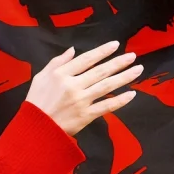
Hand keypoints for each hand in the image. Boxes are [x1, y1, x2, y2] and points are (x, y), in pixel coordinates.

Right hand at [25, 41, 142, 135]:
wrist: (35, 128)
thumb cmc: (37, 101)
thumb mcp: (41, 77)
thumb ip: (57, 62)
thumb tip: (73, 50)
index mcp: (61, 74)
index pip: (86, 59)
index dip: (102, 51)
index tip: (116, 45)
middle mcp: (73, 85)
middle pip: (100, 71)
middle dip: (118, 62)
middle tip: (133, 56)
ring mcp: (81, 101)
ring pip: (107, 86)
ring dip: (124, 77)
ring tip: (138, 69)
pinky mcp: (86, 115)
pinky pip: (106, 106)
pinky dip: (120, 100)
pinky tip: (132, 94)